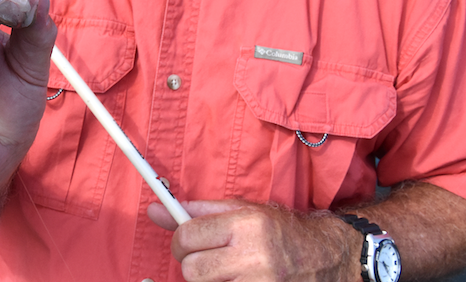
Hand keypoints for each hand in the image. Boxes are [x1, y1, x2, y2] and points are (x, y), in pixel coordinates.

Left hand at [147, 200, 354, 281]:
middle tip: (208, 260)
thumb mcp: (243, 210)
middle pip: (191, 270)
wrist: (330, 257)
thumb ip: (197, 211)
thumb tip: (154, 210)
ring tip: (228, 271)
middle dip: (192, 265)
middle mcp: (254, 256)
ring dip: (210, 281)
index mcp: (246, 225)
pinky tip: (238, 280)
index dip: (180, 240)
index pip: (187, 236)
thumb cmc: (281, 231)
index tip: (187, 242)